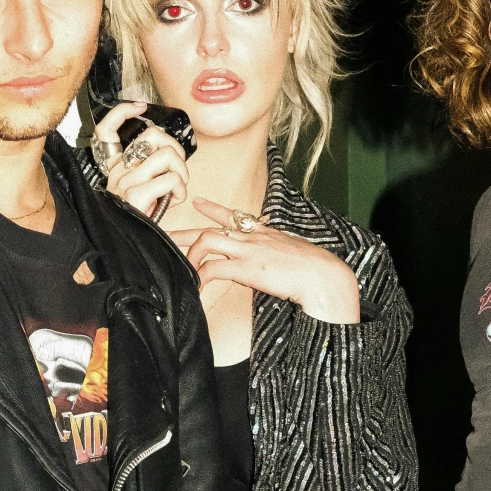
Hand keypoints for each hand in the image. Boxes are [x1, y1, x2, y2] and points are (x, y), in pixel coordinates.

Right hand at [93, 102, 189, 220]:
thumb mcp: (140, 192)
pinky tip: (174, 200)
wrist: (126, 249)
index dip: (122, 112)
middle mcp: (118, 171)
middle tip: (177, 168)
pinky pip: (172, 179)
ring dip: (182, 171)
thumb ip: (149, 171)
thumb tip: (171, 155)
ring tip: (177, 188)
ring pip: (167, 154)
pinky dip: (181, 190)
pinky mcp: (137, 195)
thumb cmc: (138, 221)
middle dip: (175, 147)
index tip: (139, 107)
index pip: (106, 129)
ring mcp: (126, 182)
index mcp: (116, 168)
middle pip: (152, 134)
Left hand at [184, 201, 360, 322]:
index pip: (235, 216)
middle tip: (165, 235)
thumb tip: (273, 267)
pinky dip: (201, 277)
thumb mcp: (294, 257)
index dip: (214, 210)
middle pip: (211, 229)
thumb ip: (279, 257)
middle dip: (186, 234)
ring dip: (191, 255)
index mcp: (266, 234)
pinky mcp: (247, 267)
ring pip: (207, 240)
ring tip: (182, 270)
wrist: (325, 276)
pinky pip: (213, 268)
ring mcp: (249, 250)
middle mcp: (254, 238)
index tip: (198, 202)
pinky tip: (197, 288)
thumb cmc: (315, 272)